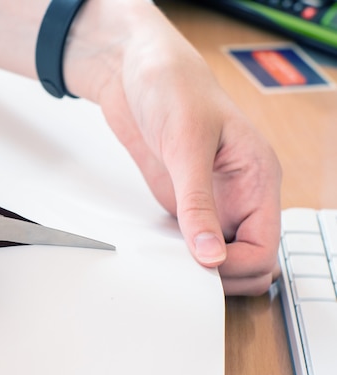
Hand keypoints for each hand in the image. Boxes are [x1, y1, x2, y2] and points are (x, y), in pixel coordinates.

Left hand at [65, 2, 281, 294]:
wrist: (135, 74)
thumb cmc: (174, 90)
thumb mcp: (188, 145)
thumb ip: (198, 203)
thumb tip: (210, 255)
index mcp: (258, 179)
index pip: (265, 248)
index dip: (237, 266)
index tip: (202, 266)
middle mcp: (238, 195)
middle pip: (248, 260)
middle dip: (224, 276)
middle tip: (186, 272)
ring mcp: (210, 201)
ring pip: (218, 256)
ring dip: (199, 268)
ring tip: (168, 261)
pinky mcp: (182, 201)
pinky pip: (188, 242)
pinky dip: (177, 254)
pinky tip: (157, 249)